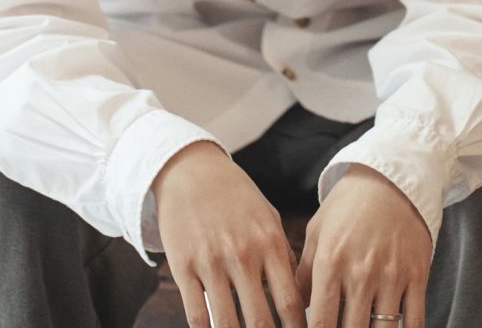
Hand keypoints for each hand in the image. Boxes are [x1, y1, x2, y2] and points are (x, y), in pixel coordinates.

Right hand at [152, 142, 305, 327]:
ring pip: (227, 324)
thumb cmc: (234, 195)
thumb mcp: (266, 216)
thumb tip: (298, 295)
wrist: (190, 169)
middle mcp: (242, 254)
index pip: (290, 303)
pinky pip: (197, 314)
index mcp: (268, 242)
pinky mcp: (183, 265)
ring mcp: (211, 261)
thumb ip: (282, 253)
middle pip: (261, 321)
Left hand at [295, 165, 431, 327]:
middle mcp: (361, 271)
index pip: (321, 322)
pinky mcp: (418, 275)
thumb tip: (295, 310)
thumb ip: (304, 273)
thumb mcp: (317, 232)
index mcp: (331, 261)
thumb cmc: (347, 206)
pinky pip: (415, 321)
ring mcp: (392, 275)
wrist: (389, 179)